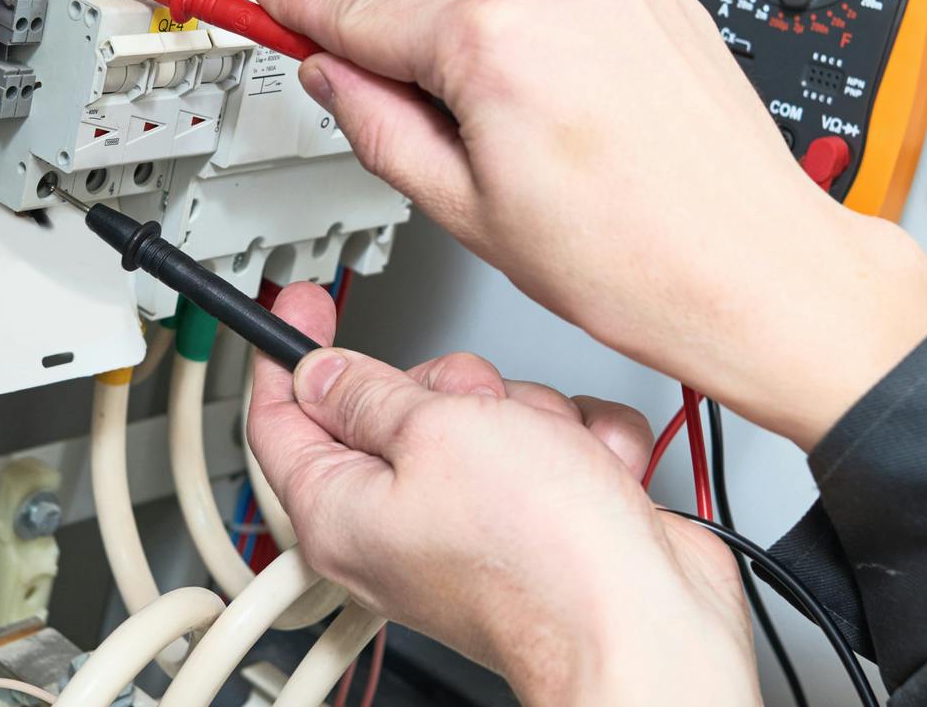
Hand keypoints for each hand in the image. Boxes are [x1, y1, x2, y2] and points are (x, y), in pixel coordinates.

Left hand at [249, 284, 759, 706]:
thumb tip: (320, 373)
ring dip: (530, 416)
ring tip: (550, 453)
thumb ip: (369, 391)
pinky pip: (550, 446)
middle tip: (478, 407)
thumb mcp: (433, 428)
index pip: (281, 420)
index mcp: (341, 514)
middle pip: (398, 408)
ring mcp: (472, 528)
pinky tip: (594, 472)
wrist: (645, 620)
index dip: (289, 352)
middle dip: (451, 386)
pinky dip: (581, 448)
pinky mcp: (540, 523)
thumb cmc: (538, 549)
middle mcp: (398, 529)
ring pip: (484, 418)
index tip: (303, 305)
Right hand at [256, 0, 926, 447]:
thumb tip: (334, 79)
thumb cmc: (637, 261)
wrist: (757, 271)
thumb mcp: (465, 211)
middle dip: (421, 65)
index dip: (306, 10)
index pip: (364, 11)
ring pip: (501, 1)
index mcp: (495, 37)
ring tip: (540, 150)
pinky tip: (579, 123)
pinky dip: (551, 48)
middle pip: (433, 6)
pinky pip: (565, 4)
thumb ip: (378, 128)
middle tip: (454, 154)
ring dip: (490, 55)